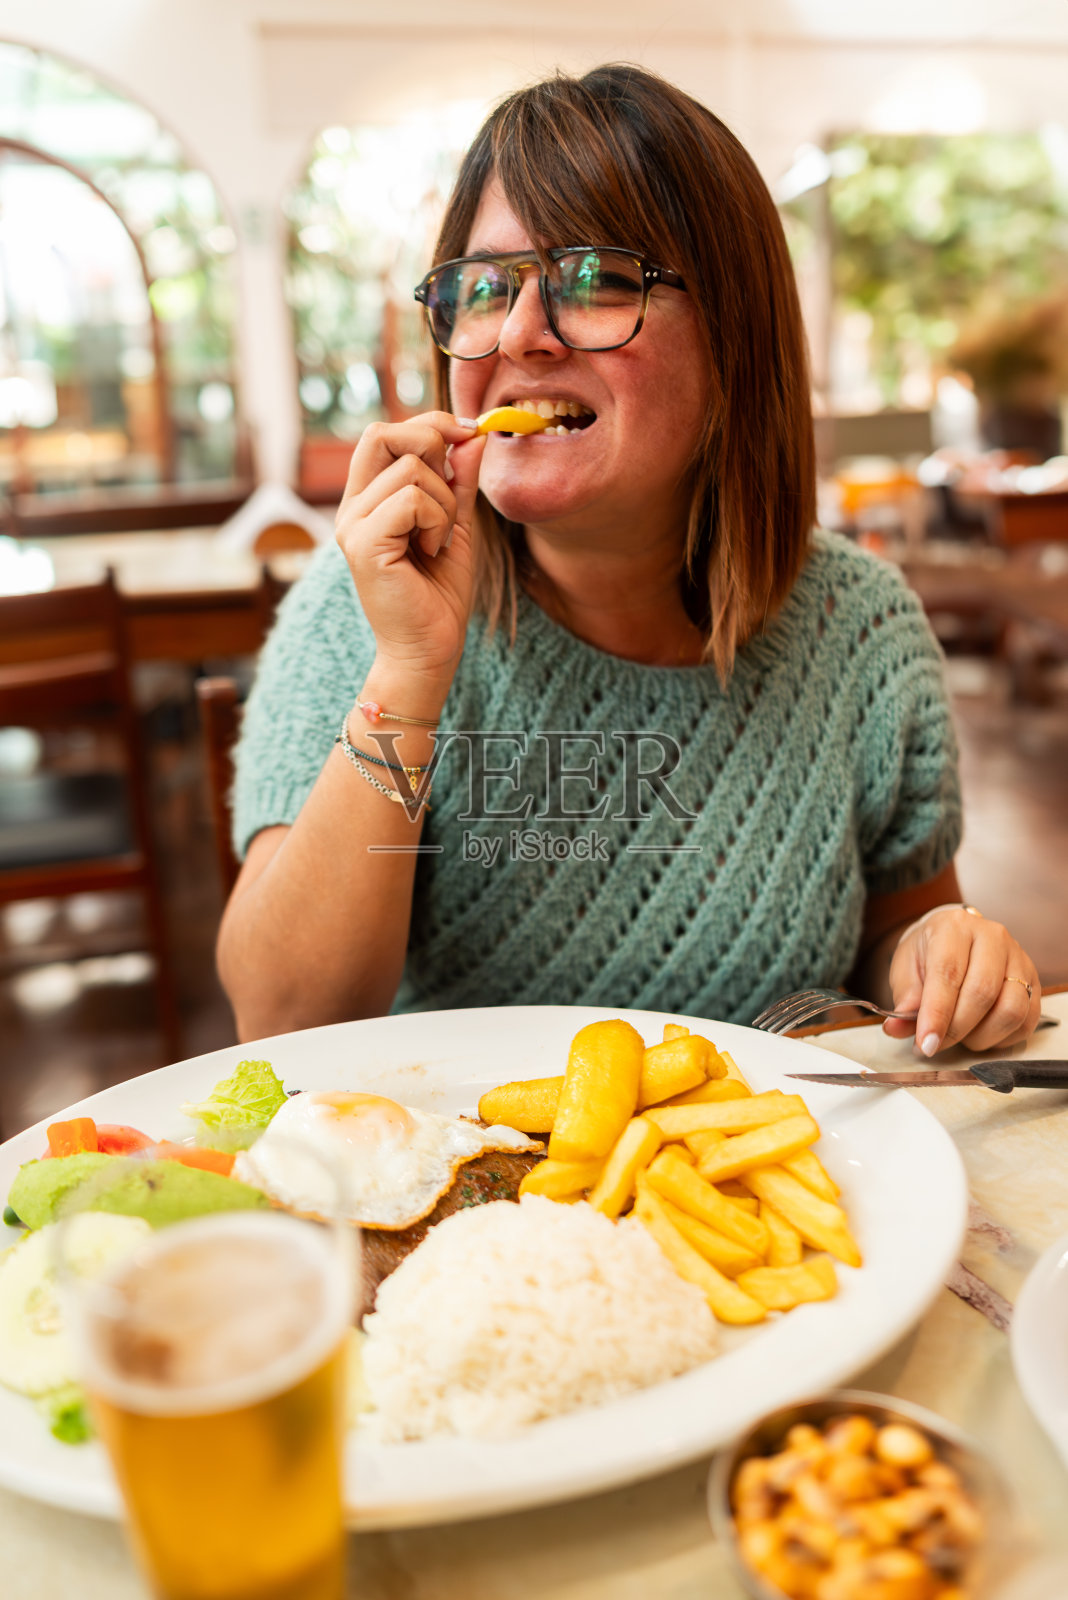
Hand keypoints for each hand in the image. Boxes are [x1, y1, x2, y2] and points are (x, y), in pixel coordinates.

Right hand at [335, 411, 486, 678]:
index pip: (383, 433)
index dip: (428, 424)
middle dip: (431, 444)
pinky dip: (437, 522)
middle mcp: (351, 507)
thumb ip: (461, 481)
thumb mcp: (457, 523)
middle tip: (453, 488)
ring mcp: (352, 525)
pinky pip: (411, 500)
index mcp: (367, 499)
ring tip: (438, 541)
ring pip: (410, 470)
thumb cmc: (440, 593)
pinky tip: (431, 552)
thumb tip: (474, 435)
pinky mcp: (362, 544)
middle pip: (382, 433)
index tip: (468, 435)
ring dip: (444, 503)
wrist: (431, 648)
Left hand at [883, 906, 1040, 1055]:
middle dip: (956, 1029)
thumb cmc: (929, 954)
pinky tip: (982, 1033)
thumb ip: (905, 999)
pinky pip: (1027, 1020)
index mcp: (954, 927)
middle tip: (937, 1044)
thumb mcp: (906, 970)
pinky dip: (1003, 1038)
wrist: (953, 939)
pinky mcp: (1035, 980)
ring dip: (982, 1036)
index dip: (937, 1014)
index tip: (926, 1043)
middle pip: (982, 993)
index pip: (948, 974)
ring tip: (961, 1035)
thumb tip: (896, 1028)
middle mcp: (992, 937)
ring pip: (1011, 1009)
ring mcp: (1018, 957)